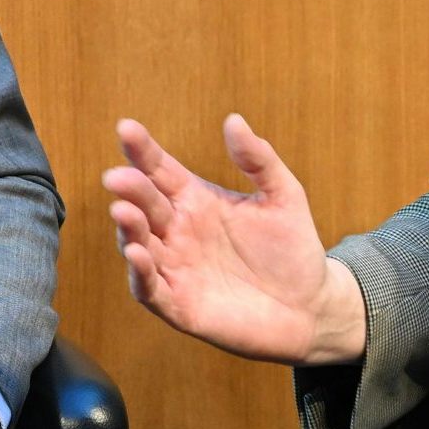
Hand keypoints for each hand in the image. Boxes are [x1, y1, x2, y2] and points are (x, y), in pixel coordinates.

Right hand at [102, 114, 366, 365]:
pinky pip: (150, 288)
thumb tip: (234, 120)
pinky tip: (137, 253)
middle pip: (145, 204)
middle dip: (129, 189)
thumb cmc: (292, 249)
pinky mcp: (179, 305)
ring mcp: (175, 267)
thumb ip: (259, 159)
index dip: (142, 150)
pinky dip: (139, 273)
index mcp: (195, 200)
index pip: (160, 170)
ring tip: (124, 211)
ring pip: (139, 243)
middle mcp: (178, 231)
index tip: (126, 127)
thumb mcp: (283, 196)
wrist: (310, 307)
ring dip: (128, 228)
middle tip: (118, 176)